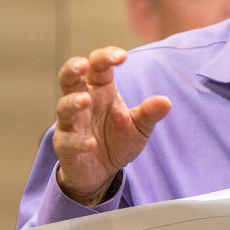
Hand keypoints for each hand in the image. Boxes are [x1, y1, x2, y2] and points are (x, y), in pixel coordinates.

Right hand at [52, 47, 170, 204]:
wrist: (103, 172)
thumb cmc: (118, 140)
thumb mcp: (139, 127)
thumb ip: (150, 113)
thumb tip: (166, 102)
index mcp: (101, 90)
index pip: (98, 66)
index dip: (106, 57)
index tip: (122, 57)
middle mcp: (83, 102)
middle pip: (69, 78)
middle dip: (73, 68)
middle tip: (83, 65)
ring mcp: (71, 123)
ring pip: (64, 106)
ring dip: (73, 102)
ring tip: (85, 101)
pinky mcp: (65, 145)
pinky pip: (67, 140)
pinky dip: (78, 141)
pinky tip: (91, 143)